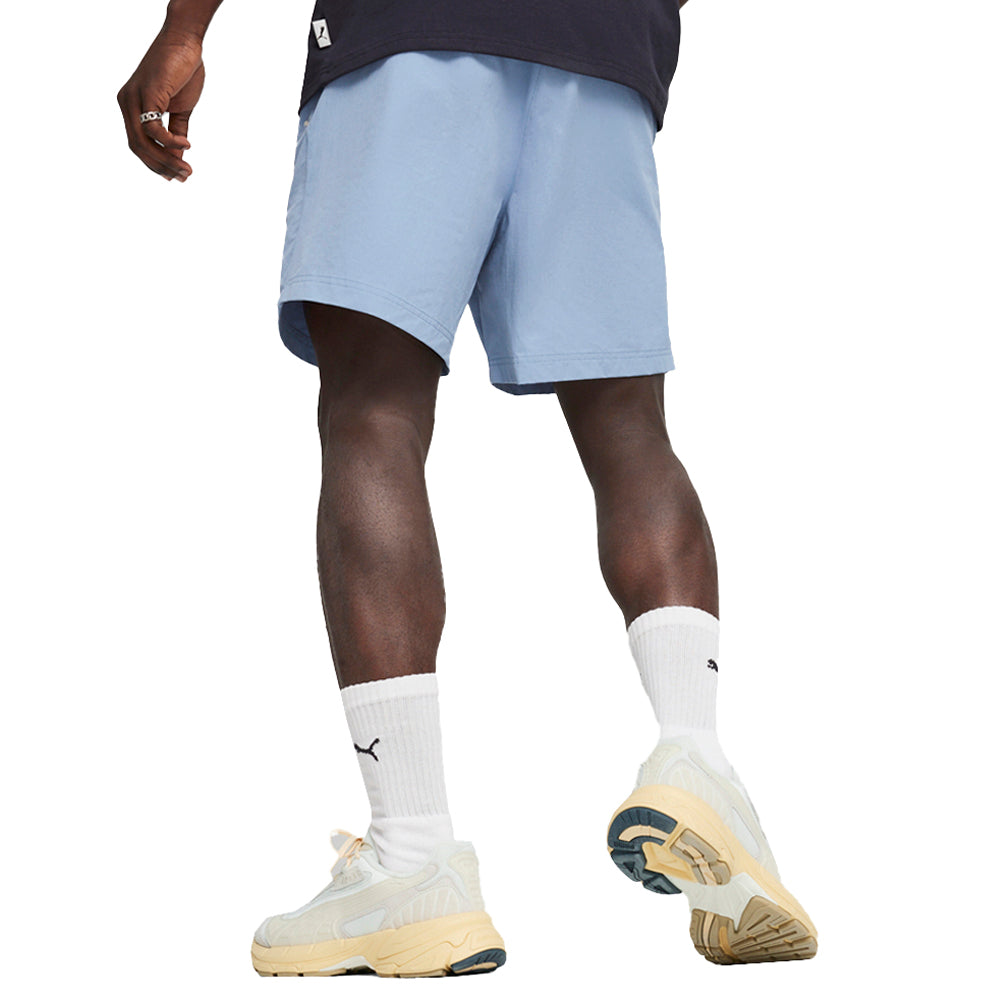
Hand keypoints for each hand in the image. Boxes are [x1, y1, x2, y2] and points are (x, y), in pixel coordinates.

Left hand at [118, 30, 204, 181]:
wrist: (185, 42)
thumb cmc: (182, 72)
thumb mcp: (179, 109)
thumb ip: (176, 133)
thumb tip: (178, 158)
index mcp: (131, 106)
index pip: (138, 144)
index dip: (155, 164)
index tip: (175, 177)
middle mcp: (126, 102)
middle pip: (138, 148)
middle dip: (161, 167)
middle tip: (184, 177)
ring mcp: (133, 98)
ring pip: (144, 142)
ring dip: (166, 160)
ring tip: (186, 168)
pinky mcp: (146, 94)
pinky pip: (153, 129)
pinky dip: (169, 142)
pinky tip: (186, 146)